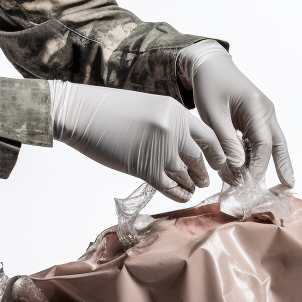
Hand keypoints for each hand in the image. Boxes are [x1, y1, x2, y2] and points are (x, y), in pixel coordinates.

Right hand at [48, 80, 221, 201]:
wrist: (82, 115)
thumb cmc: (110, 110)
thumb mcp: (149, 107)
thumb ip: (170, 123)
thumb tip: (185, 145)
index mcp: (175, 112)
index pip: (209, 136)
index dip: (217, 153)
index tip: (219, 162)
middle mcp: (172, 130)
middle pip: (199, 158)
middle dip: (204, 172)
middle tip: (205, 180)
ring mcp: (160, 150)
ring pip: (185, 174)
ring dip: (191, 184)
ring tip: (193, 188)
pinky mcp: (145, 169)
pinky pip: (170, 187)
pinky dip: (179, 193)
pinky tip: (182, 195)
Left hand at [177, 41, 293, 187]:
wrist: (208, 65)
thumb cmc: (209, 85)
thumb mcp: (212, 113)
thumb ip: (225, 139)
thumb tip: (239, 165)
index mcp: (256, 106)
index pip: (263, 142)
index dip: (258, 165)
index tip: (249, 183)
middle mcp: (265, 110)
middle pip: (278, 143)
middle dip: (283, 165)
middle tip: (287, 187)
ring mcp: (263, 113)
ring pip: (271, 142)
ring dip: (268, 162)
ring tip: (270, 184)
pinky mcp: (256, 116)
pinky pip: (261, 138)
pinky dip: (257, 153)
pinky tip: (251, 169)